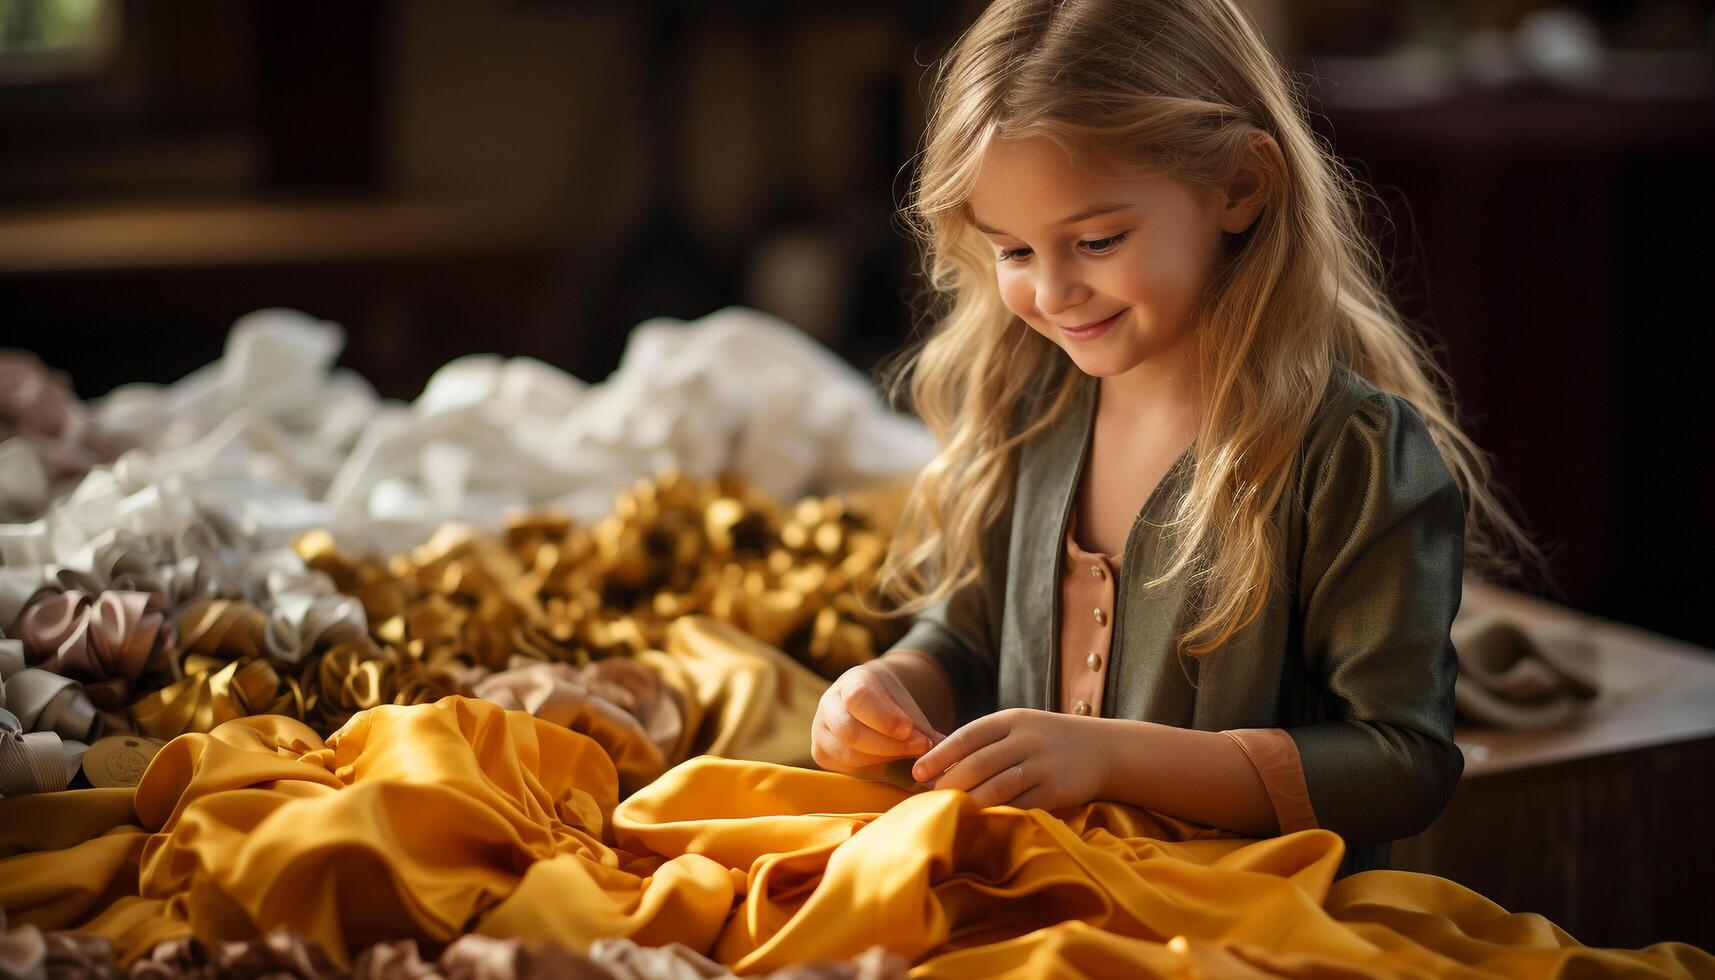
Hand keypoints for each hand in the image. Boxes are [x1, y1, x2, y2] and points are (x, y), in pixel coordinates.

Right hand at [811, 660, 943, 774]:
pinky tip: (891, 765)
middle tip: (920, 748)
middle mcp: (828, 704)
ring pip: (848, 753)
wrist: (869, 706)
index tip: (910, 730)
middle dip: (889, 745)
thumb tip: (947, 750)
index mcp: (850, 682)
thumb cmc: (892, 707)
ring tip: (910, 757)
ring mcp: (820, 729)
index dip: (885, 719)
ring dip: (884, 759)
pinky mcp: (820, 753)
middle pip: (851, 731)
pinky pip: (845, 767)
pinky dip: (872, 769)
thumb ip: (923, 729)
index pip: (860, 699)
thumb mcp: (907, 708)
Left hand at [910, 707, 1108, 809]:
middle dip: (948, 784)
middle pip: (977, 764)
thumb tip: (938, 764)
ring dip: (968, 803)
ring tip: (948, 812)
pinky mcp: (1055, 791)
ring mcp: (1042, 765)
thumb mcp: (1019, 727)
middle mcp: (1026, 739)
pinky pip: (1018, 806)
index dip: (938, 756)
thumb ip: (985, 741)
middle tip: (928, 800)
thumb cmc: (1048, 739)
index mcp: (1011, 719)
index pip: (966, 736)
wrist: (1103, 749)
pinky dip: (996, 815)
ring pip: (995, 788)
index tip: (916, 774)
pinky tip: (980, 821)